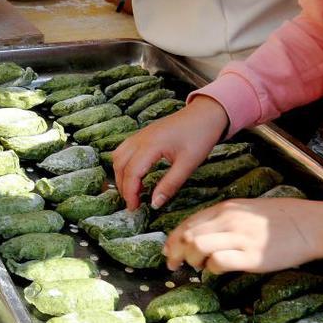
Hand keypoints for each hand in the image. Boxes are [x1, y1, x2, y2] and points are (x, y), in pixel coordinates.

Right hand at [112, 96, 230, 209]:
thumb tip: (155, 204)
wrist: (205, 114)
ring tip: (131, 191)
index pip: (131, 173)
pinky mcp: (142, 135)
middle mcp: (139, 139)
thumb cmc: (200, 137)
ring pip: (118, 157)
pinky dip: (123, 165)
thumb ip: (170, 184)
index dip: (130, 193)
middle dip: (122, 186)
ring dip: (120, 175)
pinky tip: (134, 174)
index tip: (134, 209)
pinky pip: (123, 150)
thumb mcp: (188, 164)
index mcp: (150, 145)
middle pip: (120, 165)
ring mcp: (139, 135)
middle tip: (133, 203)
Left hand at [164, 199, 322, 273]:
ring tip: (198, 266)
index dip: (173, 239)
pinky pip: (220, 262)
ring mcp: (240, 238)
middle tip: (174, 265)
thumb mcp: (244, 210)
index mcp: (224, 209)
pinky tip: (217, 270)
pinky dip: (212, 268)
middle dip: (175, 252)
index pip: (187, 223)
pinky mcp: (252, 256)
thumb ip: (221, 220)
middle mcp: (228, 221)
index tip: (167, 251)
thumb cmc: (277, 219)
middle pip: (188, 235)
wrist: (309, 224)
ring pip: (198, 247)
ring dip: (192, 260)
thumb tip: (199, 236)